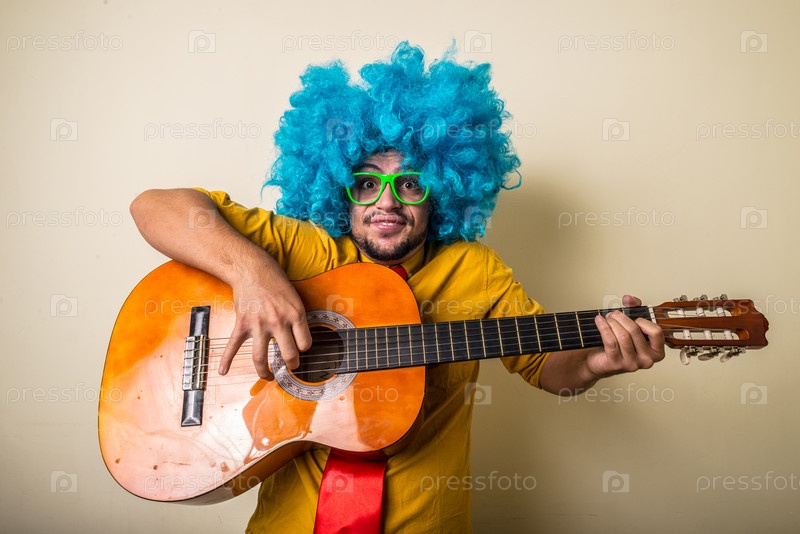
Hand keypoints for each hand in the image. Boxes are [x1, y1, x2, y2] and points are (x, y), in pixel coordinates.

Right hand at [218, 265, 311, 379]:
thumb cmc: (275, 281)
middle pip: (289, 355)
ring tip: (268, 377)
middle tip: (291, 366)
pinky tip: (223, 371)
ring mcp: (259, 324)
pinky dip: (226, 359)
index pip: (305, 343)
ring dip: (265, 372)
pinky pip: (233, 345)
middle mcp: (278, 321)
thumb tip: (299, 337)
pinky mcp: (242, 324)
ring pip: (261, 358)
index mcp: (295, 314)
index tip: (301, 349)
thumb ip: (296, 317)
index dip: (304, 349)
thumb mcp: (294, 298)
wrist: (251, 269)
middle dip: (292, 365)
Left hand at [586, 294, 664, 377]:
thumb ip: (635, 308)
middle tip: (613, 314)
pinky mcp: (616, 364)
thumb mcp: (632, 325)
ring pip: (623, 336)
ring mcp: (632, 364)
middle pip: (635, 331)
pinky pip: (610, 341)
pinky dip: (604, 328)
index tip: (635, 319)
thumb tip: (629, 299)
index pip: (656, 331)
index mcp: (656, 351)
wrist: (600, 361)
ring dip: (612, 323)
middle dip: (622, 318)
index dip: (643, 321)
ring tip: (607, 318)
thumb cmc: (619, 344)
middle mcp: (647, 360)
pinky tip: (600, 321)